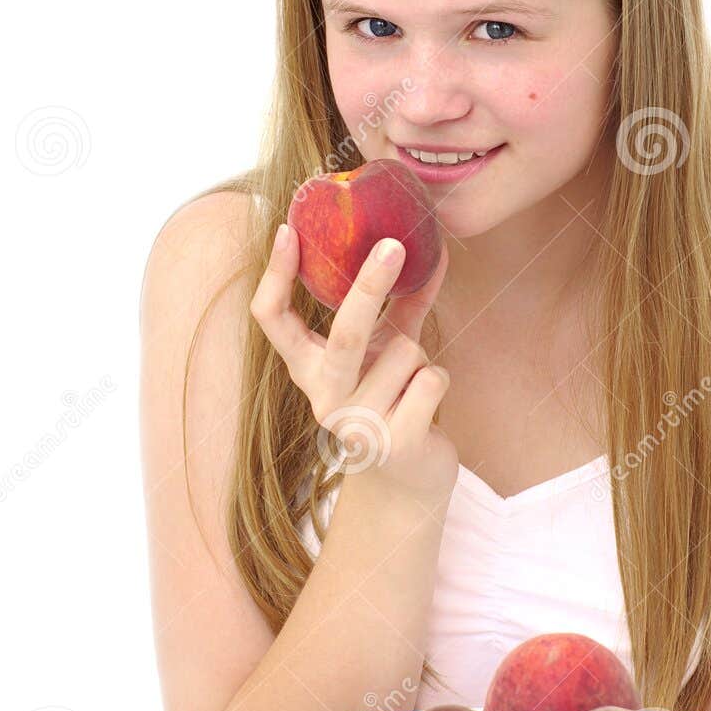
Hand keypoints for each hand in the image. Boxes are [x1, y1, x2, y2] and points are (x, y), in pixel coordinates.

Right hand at [249, 227, 457, 505]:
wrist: (410, 480)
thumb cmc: (397, 399)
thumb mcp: (390, 348)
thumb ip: (404, 304)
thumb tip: (433, 250)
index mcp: (310, 369)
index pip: (272, 319)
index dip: (275, 276)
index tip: (288, 230)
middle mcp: (323, 397)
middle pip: (343, 333)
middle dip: (370, 287)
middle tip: (393, 244)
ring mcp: (357, 424)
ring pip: (405, 353)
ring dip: (420, 357)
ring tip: (411, 386)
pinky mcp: (394, 445)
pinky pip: (430, 380)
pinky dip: (439, 381)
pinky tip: (425, 406)